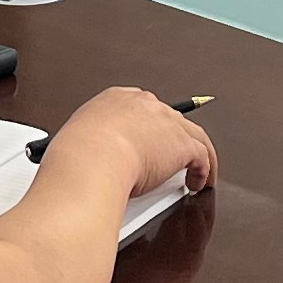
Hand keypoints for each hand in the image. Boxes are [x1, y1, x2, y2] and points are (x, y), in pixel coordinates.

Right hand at [53, 86, 216, 200]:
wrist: (93, 158)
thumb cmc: (78, 153)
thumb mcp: (78, 141)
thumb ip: (90, 146)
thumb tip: (86, 162)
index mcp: (116, 99)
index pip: (140, 110)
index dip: (147, 129)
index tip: (147, 144)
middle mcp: (145, 105)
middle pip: (169, 120)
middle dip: (171, 140)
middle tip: (170, 161)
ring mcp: (167, 123)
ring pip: (193, 135)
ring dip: (197, 155)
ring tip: (197, 172)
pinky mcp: (182, 144)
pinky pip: (202, 156)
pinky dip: (204, 171)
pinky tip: (199, 183)